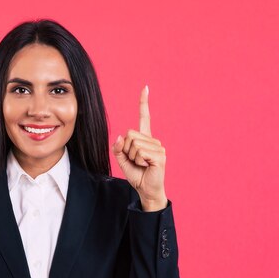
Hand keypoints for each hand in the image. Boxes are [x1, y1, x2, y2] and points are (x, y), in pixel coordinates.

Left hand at [112, 85, 167, 210]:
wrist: (146, 190)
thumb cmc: (136, 174)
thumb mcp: (122, 160)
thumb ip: (118, 148)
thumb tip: (120, 136)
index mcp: (144, 139)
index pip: (145, 117)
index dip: (143, 103)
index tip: (145, 87)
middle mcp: (153, 140)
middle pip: (130, 135)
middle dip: (126, 150)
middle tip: (135, 161)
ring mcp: (158, 147)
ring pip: (134, 144)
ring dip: (132, 157)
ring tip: (141, 165)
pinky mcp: (160, 156)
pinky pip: (140, 152)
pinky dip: (138, 161)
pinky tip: (146, 167)